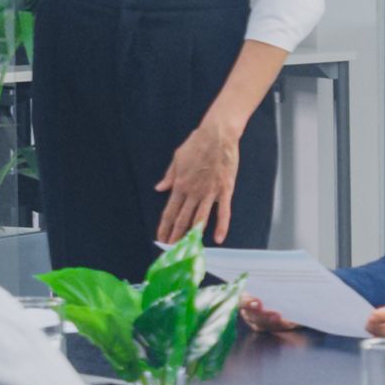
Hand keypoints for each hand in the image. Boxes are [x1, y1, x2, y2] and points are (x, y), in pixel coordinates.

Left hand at [152, 116, 244, 244]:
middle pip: (182, 219)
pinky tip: (218, 239)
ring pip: (200, 219)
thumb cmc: (198, 143)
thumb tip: (159, 188)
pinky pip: (223, 212)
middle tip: (171, 249)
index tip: (160, 238)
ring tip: (188, 248)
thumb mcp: (178, 158)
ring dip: (193, 235)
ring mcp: (209, 193)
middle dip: (175, 236)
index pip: (169, 211)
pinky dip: (221, 226)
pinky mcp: (224, 191)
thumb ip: (169, 176)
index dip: (164, 227)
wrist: (218, 135)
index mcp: (180, 184)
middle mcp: (193, 192)